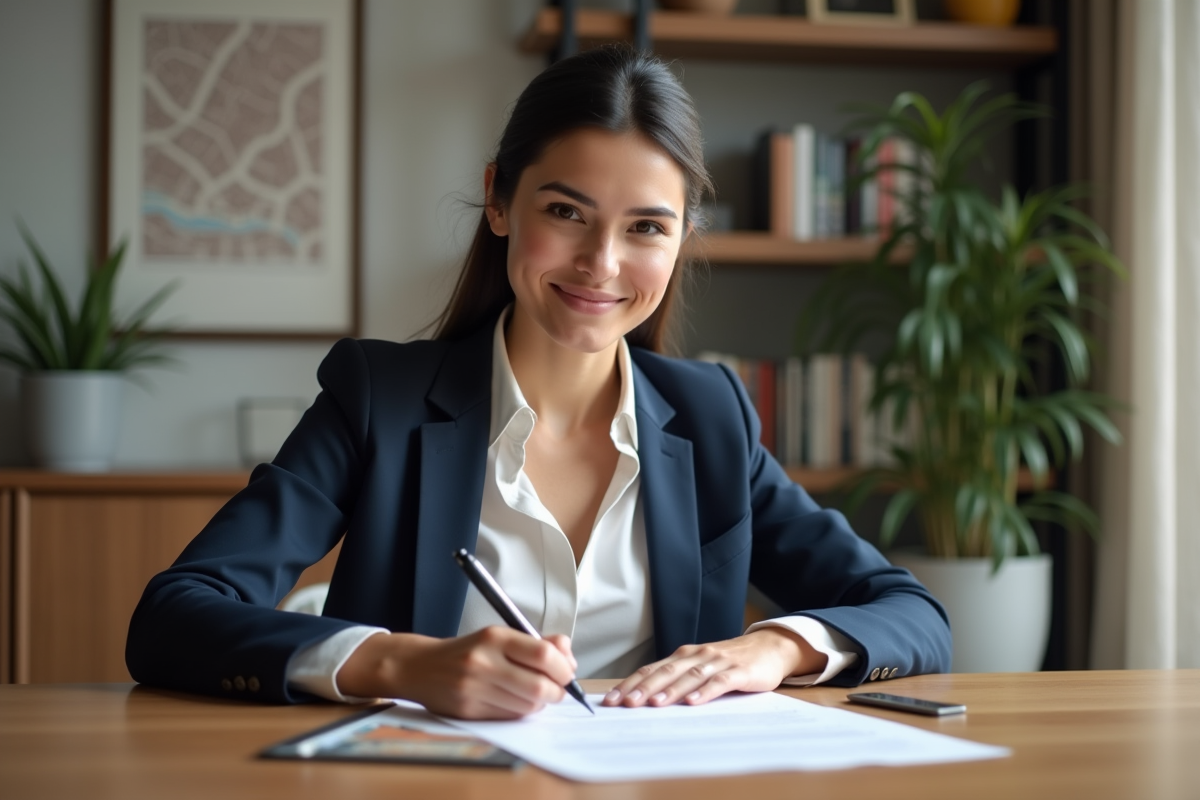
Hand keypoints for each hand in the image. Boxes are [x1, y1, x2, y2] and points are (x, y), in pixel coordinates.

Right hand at [336, 627, 577, 719]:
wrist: (419, 667)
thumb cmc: (467, 651)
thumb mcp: (499, 637)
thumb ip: (536, 643)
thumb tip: (567, 653)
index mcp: (495, 637)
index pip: (543, 655)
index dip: (563, 668)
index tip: (567, 671)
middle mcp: (484, 661)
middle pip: (539, 686)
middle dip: (557, 692)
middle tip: (558, 689)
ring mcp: (474, 688)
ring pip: (527, 706)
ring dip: (540, 704)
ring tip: (534, 694)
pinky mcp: (468, 711)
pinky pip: (510, 717)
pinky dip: (521, 712)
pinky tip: (516, 702)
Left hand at [601, 628, 825, 707]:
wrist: (768, 648)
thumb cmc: (730, 663)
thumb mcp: (701, 668)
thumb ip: (677, 680)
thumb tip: (645, 699)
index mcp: (684, 656)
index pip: (651, 669)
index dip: (630, 683)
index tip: (612, 700)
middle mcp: (697, 656)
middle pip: (665, 672)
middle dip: (643, 688)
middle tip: (625, 703)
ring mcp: (718, 662)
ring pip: (689, 676)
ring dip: (670, 690)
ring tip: (654, 703)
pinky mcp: (739, 672)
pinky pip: (719, 682)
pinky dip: (704, 692)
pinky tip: (693, 702)